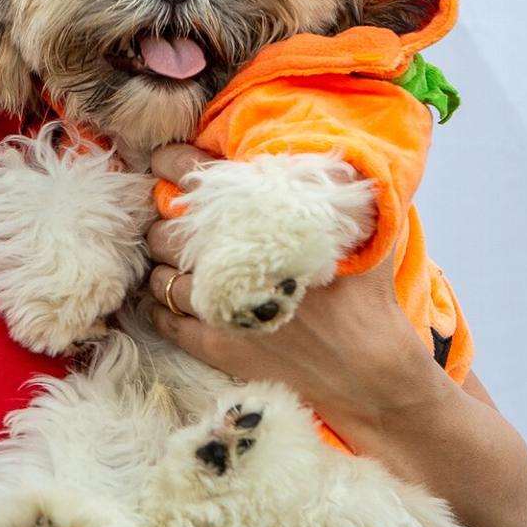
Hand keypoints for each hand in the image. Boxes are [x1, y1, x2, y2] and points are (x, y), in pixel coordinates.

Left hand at [147, 143, 434, 445]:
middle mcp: (235, 263)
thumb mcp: (364, 231)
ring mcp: (221, 308)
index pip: (202, 179)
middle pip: (171, 230)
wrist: (369, 371)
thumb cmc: (368, 295)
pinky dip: (157, 304)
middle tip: (177, 219)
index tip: (165, 158)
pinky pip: (163, 319)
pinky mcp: (216, 346)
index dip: (175, 162)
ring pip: (162, 275)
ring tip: (176, 259)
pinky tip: (166, 295)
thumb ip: (339, 190)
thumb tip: (323, 154)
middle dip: (169, 221)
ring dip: (164, 263)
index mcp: (266, 227)